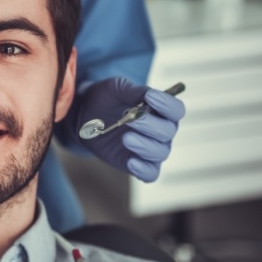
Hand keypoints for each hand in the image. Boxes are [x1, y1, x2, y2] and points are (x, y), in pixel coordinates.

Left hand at [71, 78, 185, 181]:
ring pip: (160, 153)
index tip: (150, 98)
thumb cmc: (106, 97)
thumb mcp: (117, 87)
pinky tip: (131, 163)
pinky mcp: (136, 164)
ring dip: (145, 146)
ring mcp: (150, 149)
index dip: (167, 105)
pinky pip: (150, 173)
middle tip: (130, 119)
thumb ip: (134, 91)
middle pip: (168, 131)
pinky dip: (143, 170)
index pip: (176, 110)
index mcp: (161, 110)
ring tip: (126, 138)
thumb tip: (149, 94)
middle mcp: (161, 131)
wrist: (84, 114)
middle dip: (151, 126)